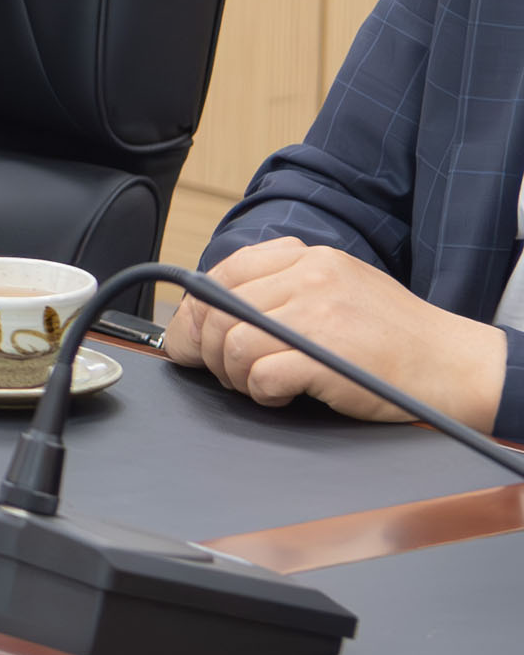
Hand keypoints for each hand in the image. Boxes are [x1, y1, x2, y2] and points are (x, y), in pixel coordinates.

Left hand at [166, 237, 511, 428]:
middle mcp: (309, 277)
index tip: (196, 337)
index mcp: (308, 258)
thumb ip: (281, 289)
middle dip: (209, 347)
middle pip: (216, 309)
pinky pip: (260, 375)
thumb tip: (210, 313)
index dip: (198, 310)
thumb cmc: (396, 337)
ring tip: (257, 384)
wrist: (457, 365)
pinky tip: (281, 395)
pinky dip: (260, 392)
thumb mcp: (339, 289)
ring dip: (234, 373)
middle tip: (228, 371)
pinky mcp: (325, 358)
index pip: (222, 273)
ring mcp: (317, 315)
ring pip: (230, 342)